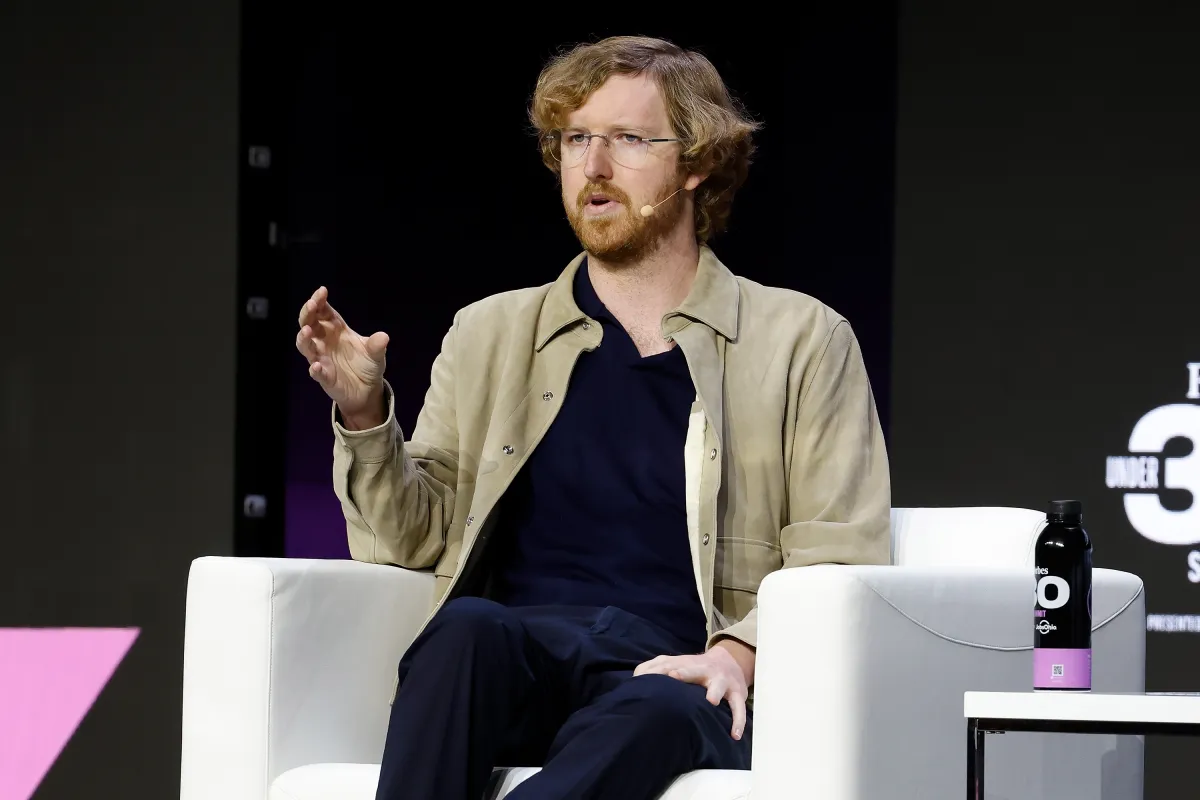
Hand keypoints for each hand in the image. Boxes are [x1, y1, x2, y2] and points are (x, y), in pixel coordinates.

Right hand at [296, 286, 389, 423]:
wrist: (367, 389)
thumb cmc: (366, 364)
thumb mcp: (376, 353)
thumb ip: (377, 345)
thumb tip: (383, 337)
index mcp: (335, 329)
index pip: (323, 311)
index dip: (319, 301)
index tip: (322, 291)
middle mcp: (324, 341)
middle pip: (309, 323)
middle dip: (308, 314)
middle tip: (312, 305)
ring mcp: (321, 358)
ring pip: (306, 346)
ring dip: (304, 338)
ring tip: (307, 331)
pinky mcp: (324, 377)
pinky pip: (317, 373)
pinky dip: (315, 369)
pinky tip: (317, 366)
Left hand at [634, 642, 752, 739]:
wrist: (730, 661)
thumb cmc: (696, 668)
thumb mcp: (677, 664)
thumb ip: (656, 669)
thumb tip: (635, 678)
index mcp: (687, 664)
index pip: (669, 664)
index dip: (659, 669)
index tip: (645, 676)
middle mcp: (704, 670)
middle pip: (693, 669)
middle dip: (684, 672)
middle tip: (673, 676)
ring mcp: (721, 681)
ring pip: (719, 685)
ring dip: (715, 691)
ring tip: (710, 701)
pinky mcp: (737, 693)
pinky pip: (738, 708)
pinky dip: (738, 721)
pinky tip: (734, 735)